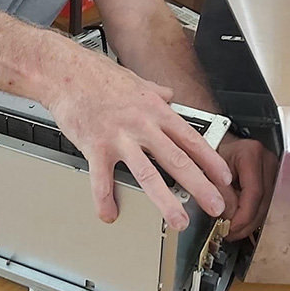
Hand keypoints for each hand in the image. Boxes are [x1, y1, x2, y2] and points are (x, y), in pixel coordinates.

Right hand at [43, 49, 232, 231]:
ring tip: (178, 219)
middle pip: (177, 159)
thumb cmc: (98, 75)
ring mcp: (119, 136)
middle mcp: (142, 124)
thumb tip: (169, 95)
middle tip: (215, 205)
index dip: (210, 160)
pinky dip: (105, 200)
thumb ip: (156, 91)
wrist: (65, 71)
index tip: (224, 178)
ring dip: (165, 200)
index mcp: (155, 109)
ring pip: (147, 173)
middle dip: (200, 185)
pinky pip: (101, 179)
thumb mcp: (136, 80)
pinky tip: (110, 214)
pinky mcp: (95, 146)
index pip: (191, 138)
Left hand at [216, 136, 277, 240]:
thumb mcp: (210, 168)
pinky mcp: (270, 177)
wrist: (215, 137)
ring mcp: (272, 168)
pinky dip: (253, 214)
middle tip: (231, 234)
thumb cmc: (211, 147)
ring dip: (251, 221)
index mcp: (252, 154)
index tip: (231, 228)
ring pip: (267, 204)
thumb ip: (220, 192)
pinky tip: (242, 222)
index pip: (254, 193)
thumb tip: (229, 216)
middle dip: (247, 223)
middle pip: (264, 201)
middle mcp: (267, 160)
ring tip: (234, 230)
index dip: (244, 215)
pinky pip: (265, 201)